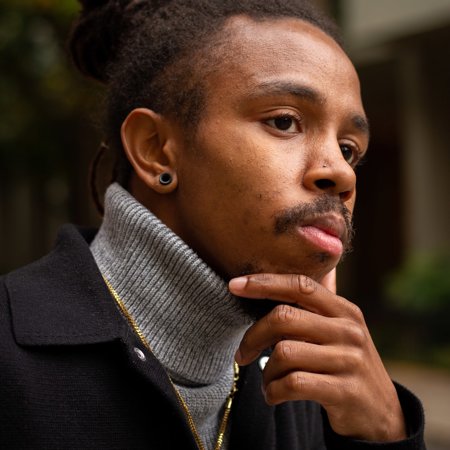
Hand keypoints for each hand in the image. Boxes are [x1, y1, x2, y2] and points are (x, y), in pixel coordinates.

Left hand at [229, 273, 405, 441]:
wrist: (381, 415)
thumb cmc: (345, 365)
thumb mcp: (338, 332)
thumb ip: (312, 310)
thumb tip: (271, 283)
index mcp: (344, 310)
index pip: (300, 285)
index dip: (264, 282)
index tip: (234, 284)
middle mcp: (348, 330)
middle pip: (283, 318)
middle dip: (253, 336)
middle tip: (242, 354)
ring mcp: (349, 360)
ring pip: (284, 353)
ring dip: (266, 372)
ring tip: (268, 382)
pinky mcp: (345, 391)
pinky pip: (293, 384)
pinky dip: (274, 391)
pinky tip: (274, 395)